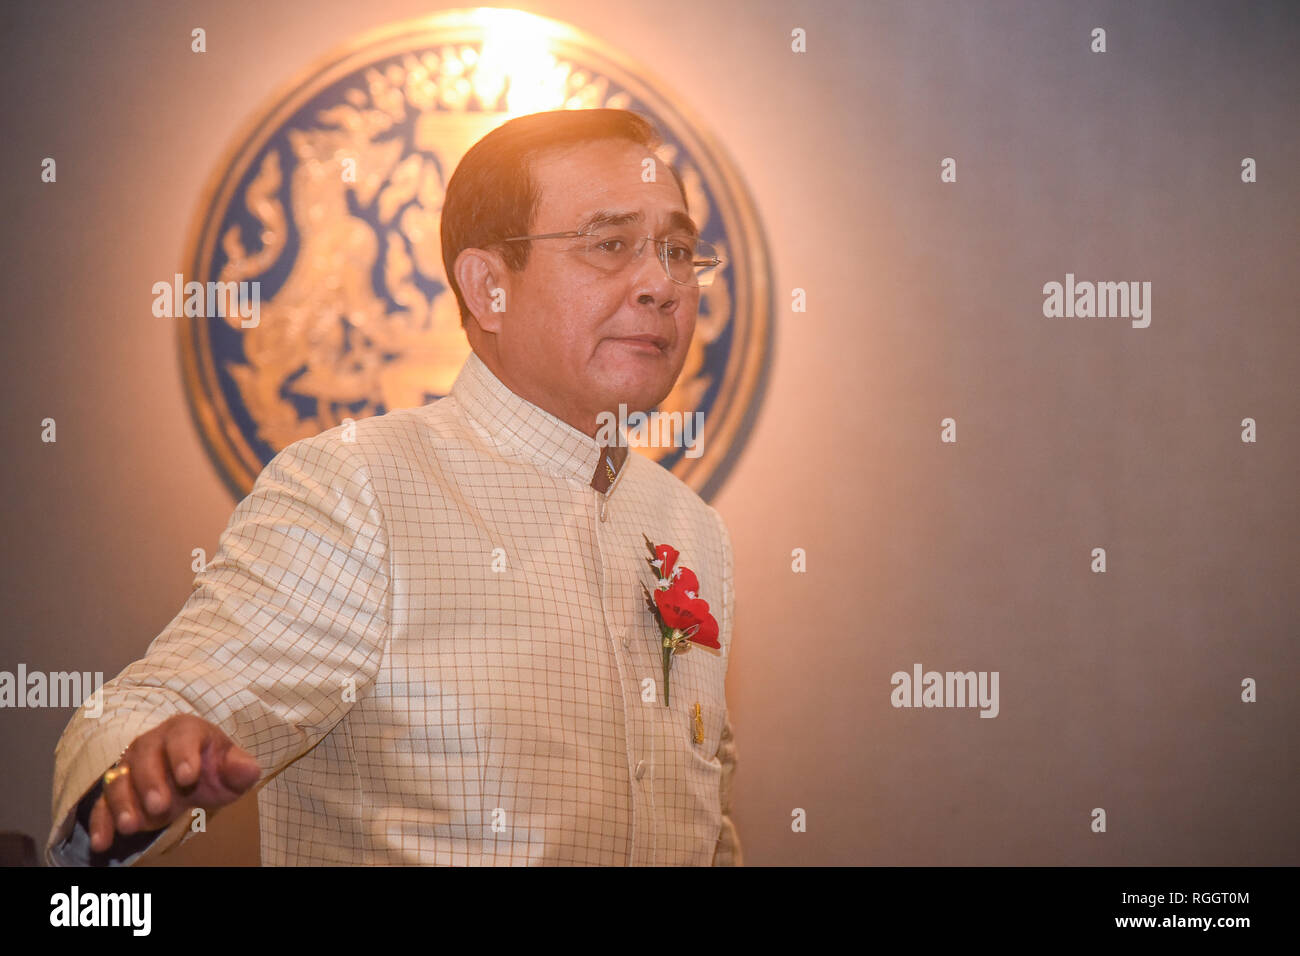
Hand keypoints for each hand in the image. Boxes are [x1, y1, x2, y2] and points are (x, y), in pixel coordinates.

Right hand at [89, 714, 260, 853]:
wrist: (192, 776)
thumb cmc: (213, 768)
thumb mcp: (232, 769)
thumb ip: (240, 768)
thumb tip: (249, 769)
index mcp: (184, 731)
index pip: (182, 737)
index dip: (184, 755)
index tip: (188, 777)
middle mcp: (152, 743)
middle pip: (145, 757)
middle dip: (151, 782)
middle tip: (161, 806)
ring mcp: (130, 766)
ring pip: (119, 780)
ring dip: (123, 803)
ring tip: (131, 826)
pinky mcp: (117, 791)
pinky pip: (102, 804)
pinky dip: (101, 822)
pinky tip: (102, 842)